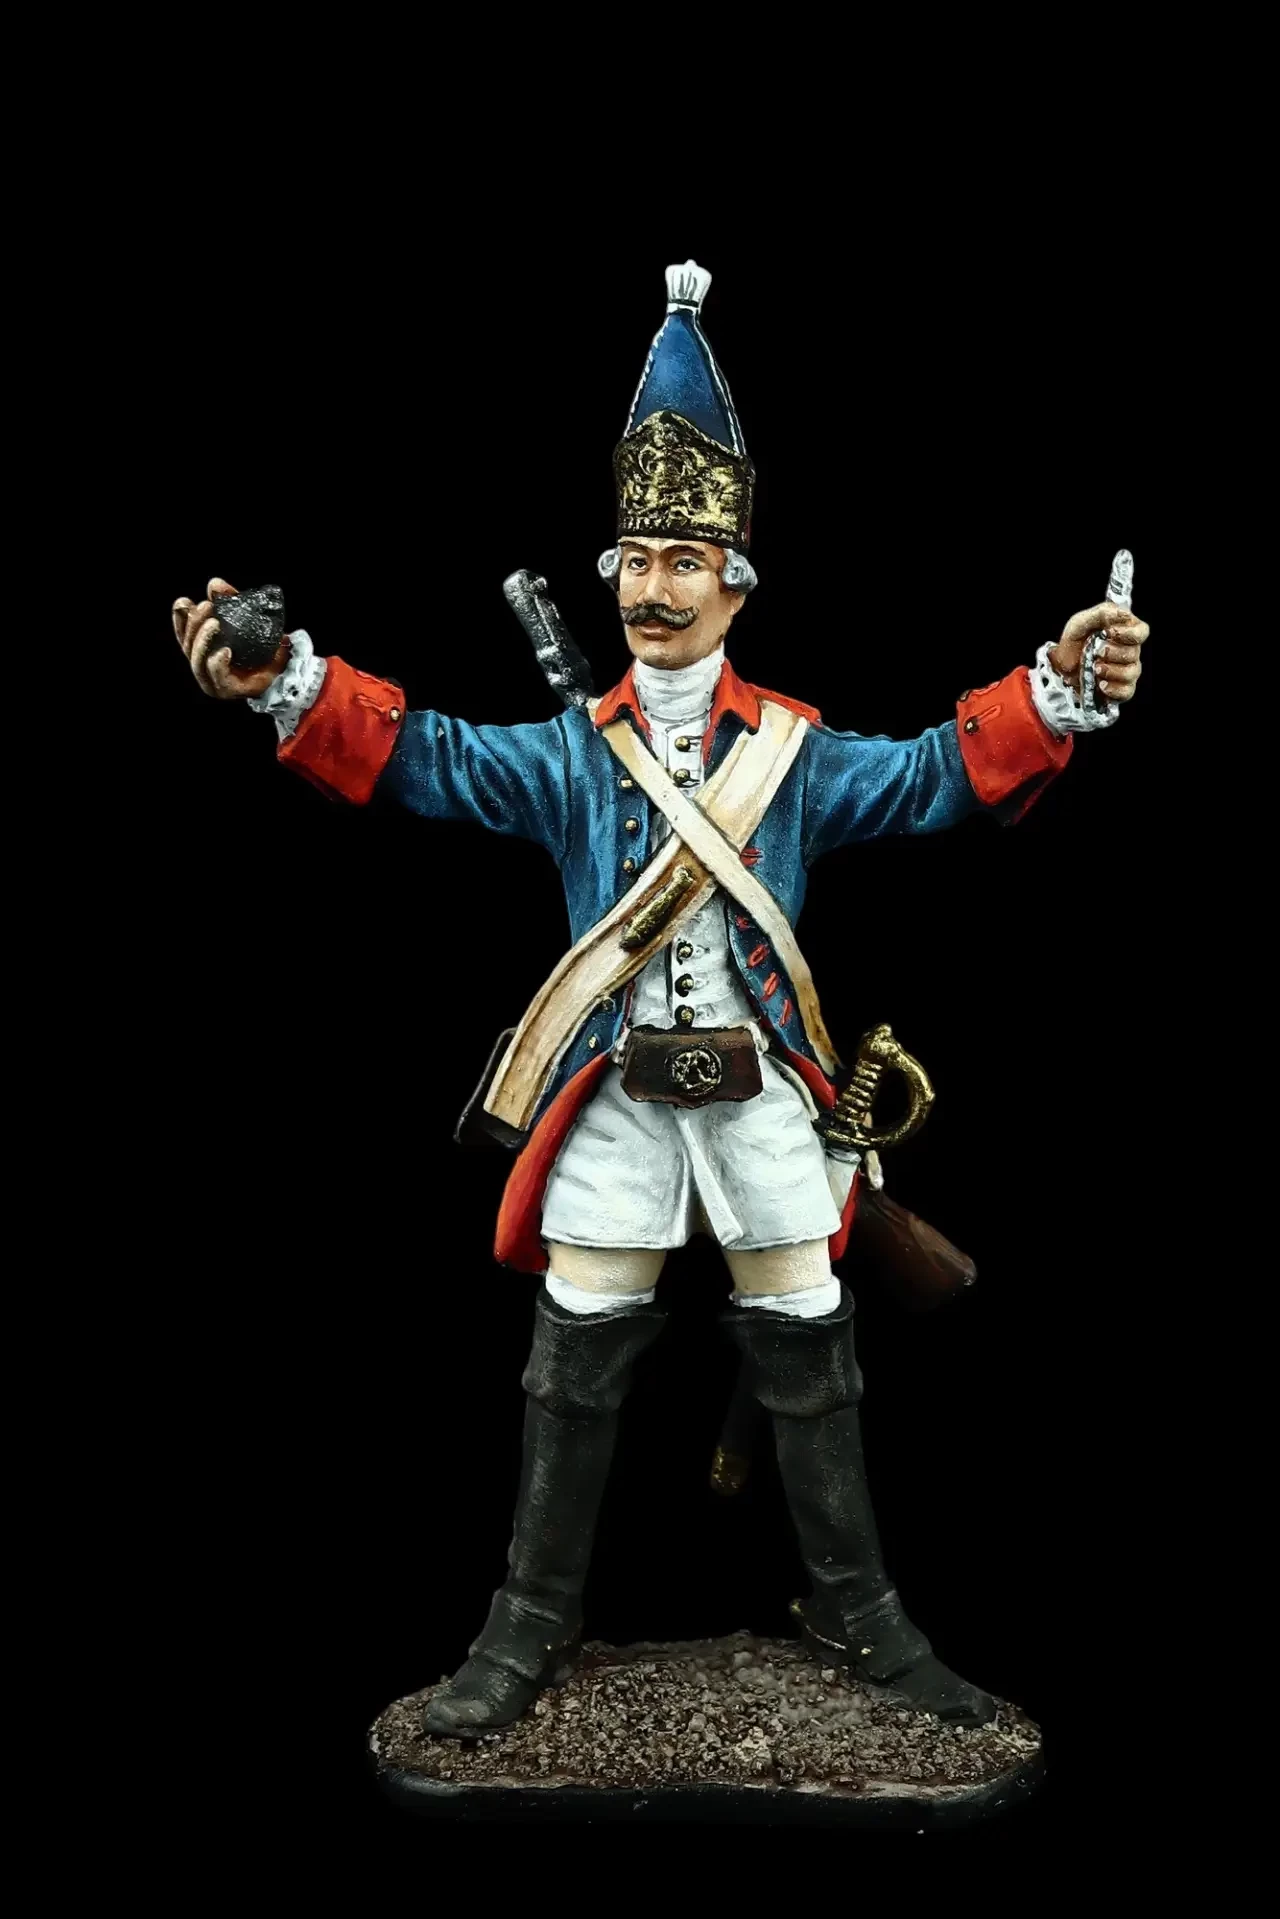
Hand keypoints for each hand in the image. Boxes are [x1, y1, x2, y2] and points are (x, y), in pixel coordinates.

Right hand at [172, 577, 290, 698]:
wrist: (286, 669)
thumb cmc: (262, 646)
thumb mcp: (246, 618)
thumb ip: (230, 600)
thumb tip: (215, 583)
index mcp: (203, 649)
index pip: (183, 634)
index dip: (180, 618)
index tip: (184, 602)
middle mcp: (203, 665)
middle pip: (188, 645)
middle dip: (194, 624)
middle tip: (207, 606)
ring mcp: (212, 680)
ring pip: (198, 661)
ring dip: (203, 641)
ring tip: (214, 623)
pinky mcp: (226, 690)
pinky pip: (217, 676)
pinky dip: (217, 663)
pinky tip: (225, 650)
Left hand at [1047, 601, 1148, 702]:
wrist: (1060, 665)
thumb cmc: (1073, 641)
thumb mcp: (1081, 622)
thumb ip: (1101, 614)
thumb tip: (1122, 613)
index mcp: (1124, 631)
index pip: (1141, 632)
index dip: (1129, 634)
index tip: (1109, 633)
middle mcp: (1129, 650)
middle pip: (1134, 653)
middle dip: (1114, 653)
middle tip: (1096, 652)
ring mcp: (1126, 670)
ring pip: (1132, 672)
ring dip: (1112, 671)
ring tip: (1095, 668)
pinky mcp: (1120, 687)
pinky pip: (1127, 691)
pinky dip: (1114, 689)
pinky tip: (1101, 684)